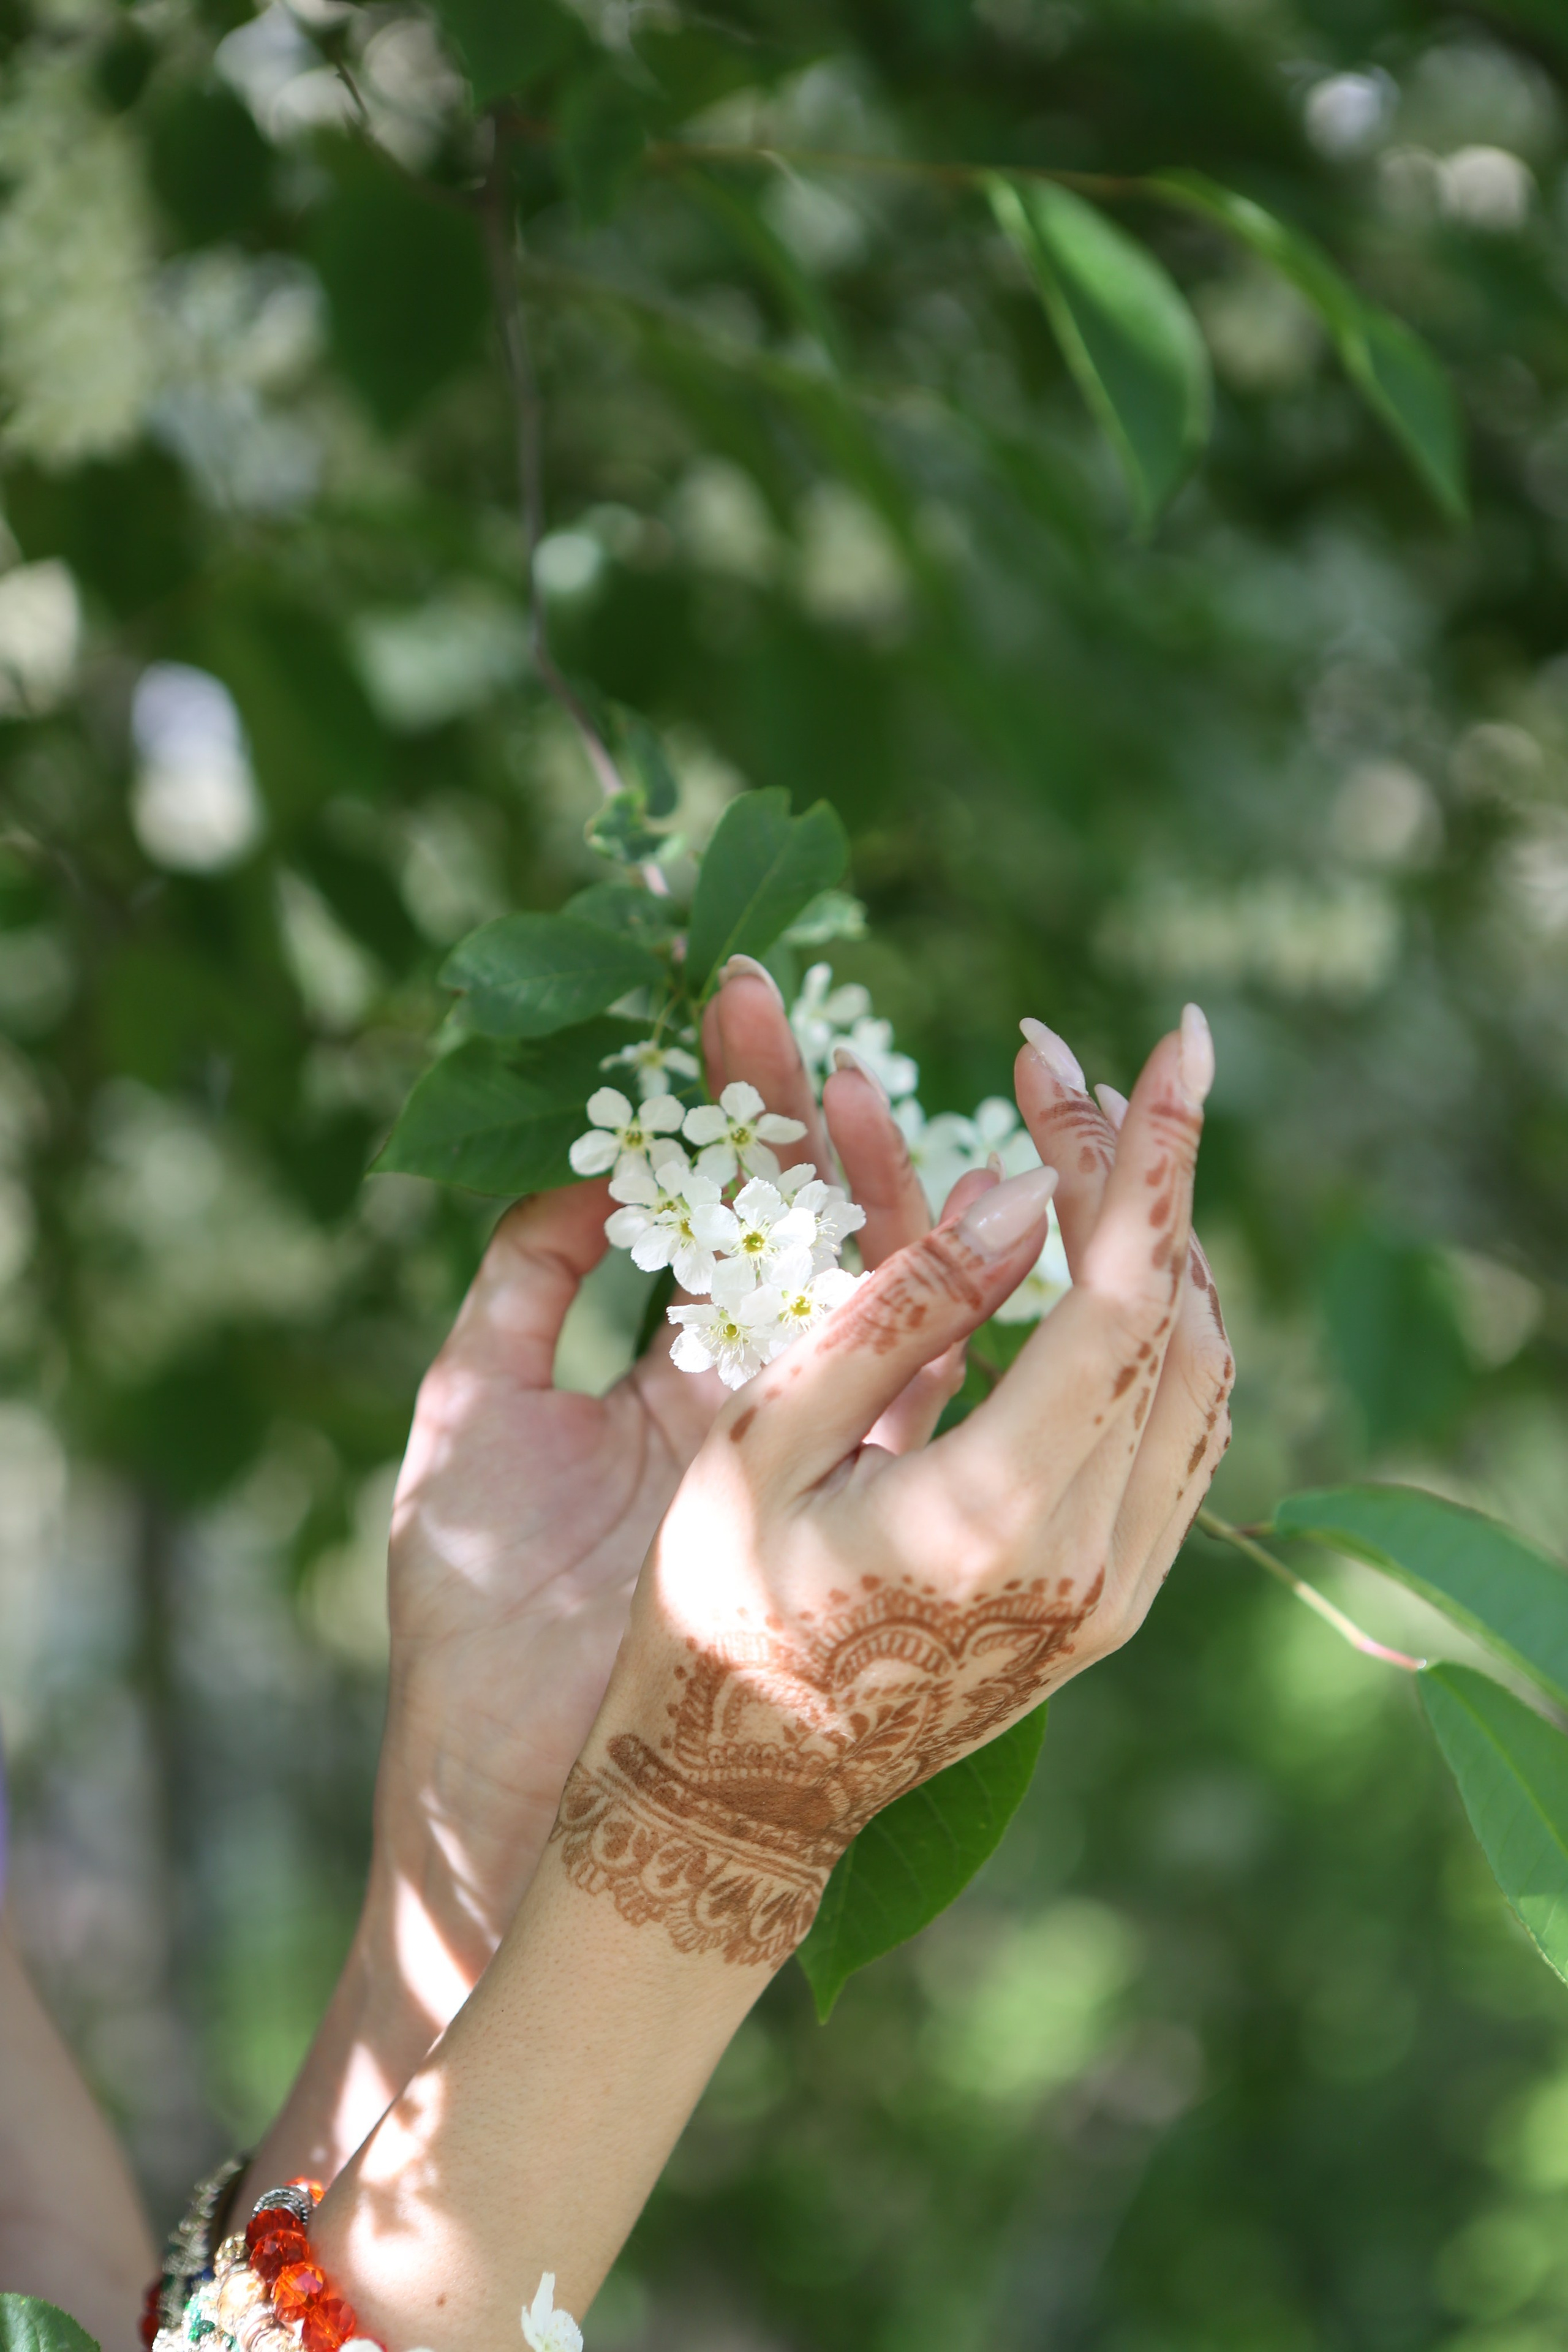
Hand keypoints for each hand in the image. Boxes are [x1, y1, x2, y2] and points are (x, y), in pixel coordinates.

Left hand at [240, 960, 938, 2203]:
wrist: (505, 1792)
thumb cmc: (472, 1617)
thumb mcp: (469, 1415)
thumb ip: (527, 1283)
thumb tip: (593, 1167)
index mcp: (675, 1372)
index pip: (722, 1203)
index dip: (732, 1101)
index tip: (737, 995)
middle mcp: (760, 1403)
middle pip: (809, 1228)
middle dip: (807, 1110)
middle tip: (795, 993)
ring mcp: (815, 1457)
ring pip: (879, 1295)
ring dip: (881, 1186)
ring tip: (865, 1074)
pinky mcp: (852, 1519)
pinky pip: (916, 1396)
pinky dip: (935, 1305)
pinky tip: (948, 1206)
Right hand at [551, 1009, 1232, 1967]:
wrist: (740, 1803)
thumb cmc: (711, 1618)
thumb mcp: (758, 1446)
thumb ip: (890, 1317)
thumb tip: (1012, 1199)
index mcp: (996, 1515)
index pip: (1124, 1297)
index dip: (1152, 1153)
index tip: (1175, 1037)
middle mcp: (1090, 1560)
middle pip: (1171, 1316)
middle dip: (1132, 1170)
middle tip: (1058, 1067)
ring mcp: (1117, 1592)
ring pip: (1197, 1374)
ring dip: (1152, 1244)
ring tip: (1077, 1142)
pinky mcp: (1113, 1603)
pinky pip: (1178, 1432)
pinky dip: (1153, 1325)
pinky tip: (1093, 1259)